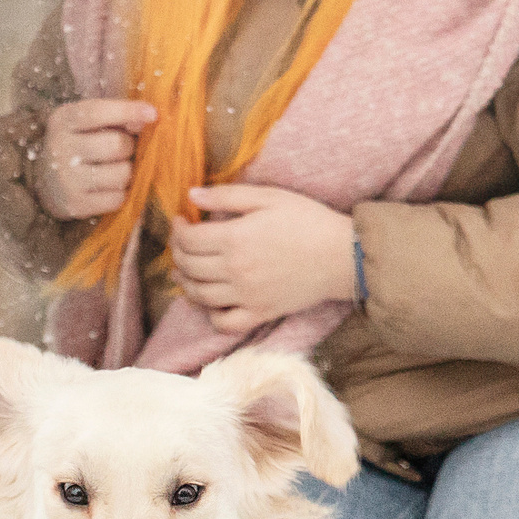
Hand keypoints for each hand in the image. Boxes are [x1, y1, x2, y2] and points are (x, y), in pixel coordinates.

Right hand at [34, 99, 157, 221]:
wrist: (47, 184)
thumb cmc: (79, 145)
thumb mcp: (87, 124)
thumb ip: (115, 117)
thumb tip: (148, 117)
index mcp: (63, 120)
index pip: (97, 111)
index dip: (128, 111)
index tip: (153, 114)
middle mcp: (60, 147)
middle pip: (117, 144)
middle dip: (129, 147)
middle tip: (122, 151)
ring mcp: (66, 179)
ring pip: (121, 174)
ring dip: (127, 172)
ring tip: (115, 170)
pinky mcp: (75, 204)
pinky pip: (117, 198)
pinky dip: (120, 193)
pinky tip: (108, 188)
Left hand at [170, 183, 356, 335]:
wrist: (341, 256)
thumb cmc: (307, 220)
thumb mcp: (268, 197)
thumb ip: (227, 196)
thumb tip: (192, 195)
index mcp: (235, 239)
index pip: (188, 239)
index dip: (177, 229)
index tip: (182, 221)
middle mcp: (235, 271)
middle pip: (188, 267)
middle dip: (177, 253)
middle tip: (182, 243)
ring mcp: (246, 296)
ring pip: (199, 296)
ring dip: (186, 283)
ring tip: (187, 271)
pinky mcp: (260, 313)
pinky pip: (223, 323)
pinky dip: (211, 315)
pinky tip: (212, 301)